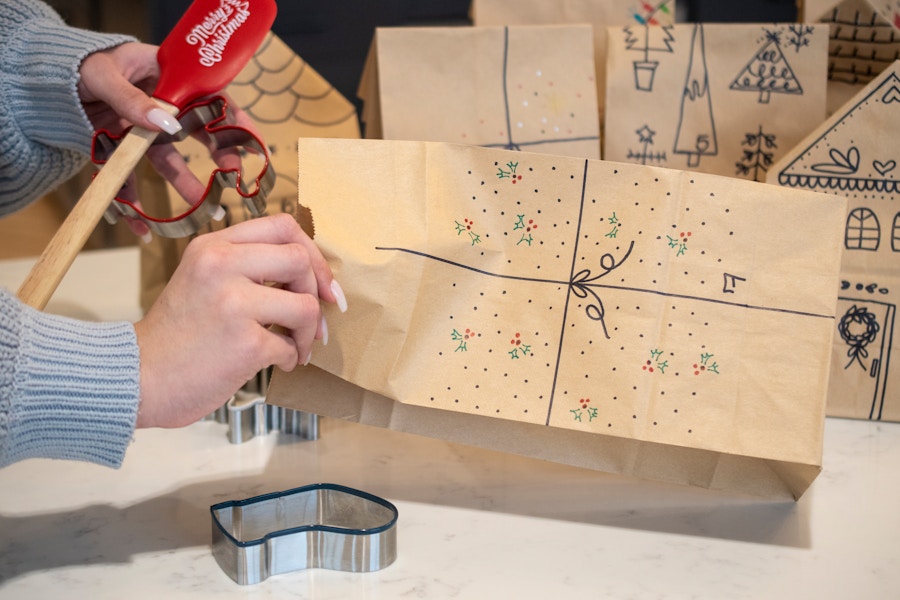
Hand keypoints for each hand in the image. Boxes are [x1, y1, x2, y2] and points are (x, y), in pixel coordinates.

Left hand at [78, 42, 259, 234]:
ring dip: (185, 186)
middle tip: (233, 175)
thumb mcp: (104, 76)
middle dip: (219, 155)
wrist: (43, 81)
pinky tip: (140, 226)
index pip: (210, 96)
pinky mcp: (124, 149)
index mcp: (166, 78)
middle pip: (197, 132)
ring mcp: (143, 129)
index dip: (235, 119)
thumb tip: (167, 124)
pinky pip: (132, 178)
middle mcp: (160, 106)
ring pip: (169, 160)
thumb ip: (133, 100)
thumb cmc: (78, 66)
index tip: (254, 142)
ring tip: (202, 208)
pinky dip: (134, 203)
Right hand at [133, 214, 346, 427]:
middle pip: (300, 259)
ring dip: (309, 333)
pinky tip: (276, 364)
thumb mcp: (202, 279)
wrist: (137, 377)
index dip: (313, 253)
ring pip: (306, 305)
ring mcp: (233, 304)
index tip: (319, 281)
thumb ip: (246, 267)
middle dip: (317, 292)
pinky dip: (291, 358)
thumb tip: (312, 274)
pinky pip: (290, 345)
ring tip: (296, 347)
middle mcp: (221, 266)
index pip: (283, 226)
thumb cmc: (178, 335)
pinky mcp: (245, 343)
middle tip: (314, 319)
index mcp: (213, 247)